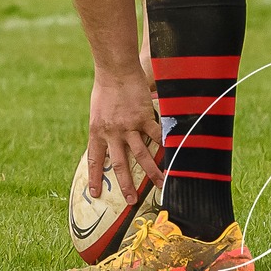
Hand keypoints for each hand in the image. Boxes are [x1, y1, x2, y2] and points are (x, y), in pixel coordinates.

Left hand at [87, 65, 163, 199]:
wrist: (115, 69)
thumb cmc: (105, 87)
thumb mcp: (97, 111)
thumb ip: (104, 128)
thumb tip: (109, 142)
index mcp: (97, 131)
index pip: (94, 160)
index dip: (95, 177)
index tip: (95, 193)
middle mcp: (112, 133)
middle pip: (119, 164)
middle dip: (126, 184)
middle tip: (131, 201)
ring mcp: (129, 126)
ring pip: (141, 155)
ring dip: (152, 172)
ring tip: (161, 184)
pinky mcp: (143, 117)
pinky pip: (157, 135)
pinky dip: (166, 145)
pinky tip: (175, 155)